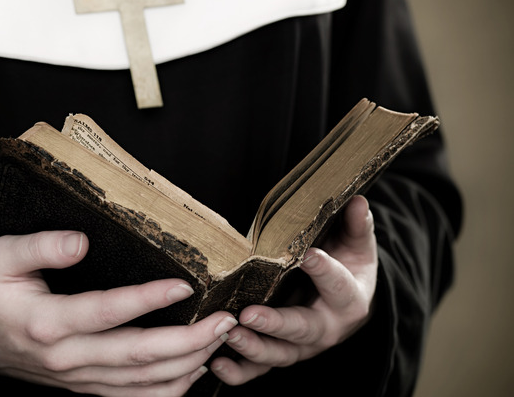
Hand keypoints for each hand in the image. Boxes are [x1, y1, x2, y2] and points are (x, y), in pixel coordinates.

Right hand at [0, 230, 238, 395]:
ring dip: (187, 364)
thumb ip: (40, 246)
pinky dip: (168, 390)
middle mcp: (67, 357)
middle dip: (189, 340)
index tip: (185, 284)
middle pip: (137, 356)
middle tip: (225, 320)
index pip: (107, 312)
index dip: (148, 299)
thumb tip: (81, 242)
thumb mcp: (0, 257)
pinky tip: (195, 372)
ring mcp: (77, 379)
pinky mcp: (84, 387)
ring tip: (220, 340)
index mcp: (47, 322)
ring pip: (142, 382)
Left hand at [211, 195, 377, 384]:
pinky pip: (259, 370)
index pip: (338, 286)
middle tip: (249, 314)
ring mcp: (301, 346)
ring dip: (252, 348)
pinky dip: (238, 373)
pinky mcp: (280, 354)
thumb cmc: (348, 267)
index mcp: (349, 300)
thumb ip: (357, 226)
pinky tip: (215, 366)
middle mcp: (326, 329)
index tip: (308, 255)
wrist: (347, 302)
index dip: (325, 270)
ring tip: (228, 335)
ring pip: (279, 354)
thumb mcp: (357, 246)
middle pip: (302, 330)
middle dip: (276, 324)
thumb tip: (358, 201)